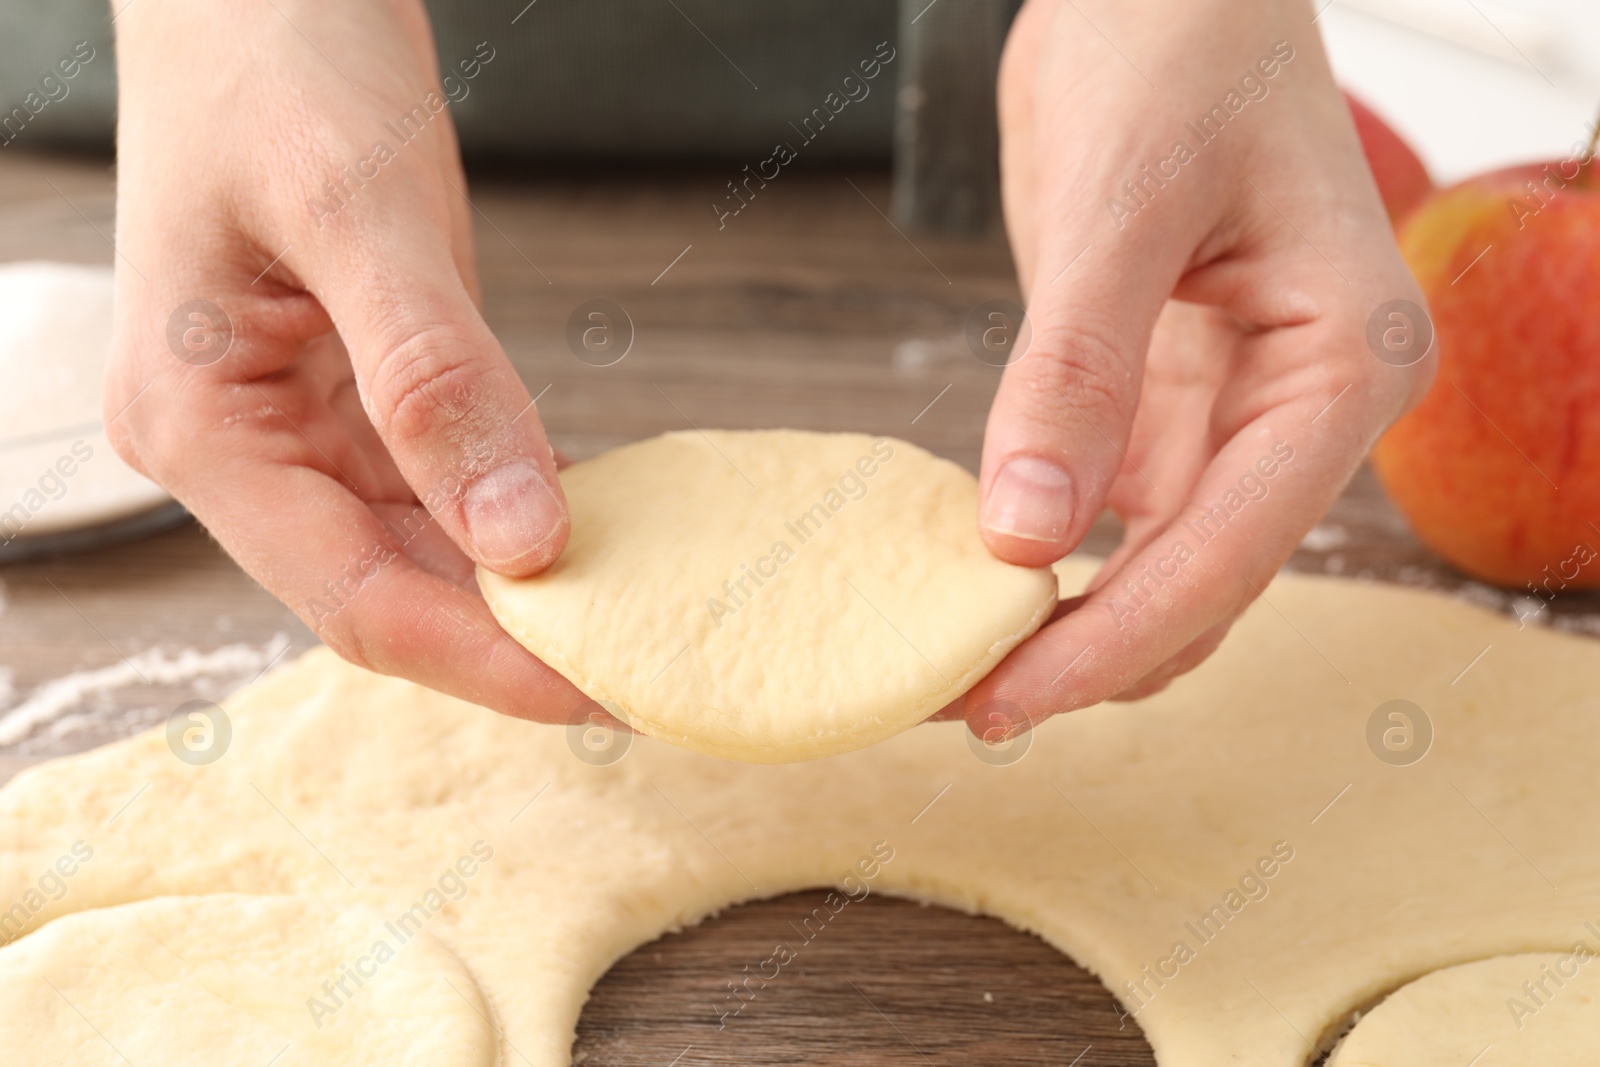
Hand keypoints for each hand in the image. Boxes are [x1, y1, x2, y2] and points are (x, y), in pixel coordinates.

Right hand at [103, 0, 584, 720]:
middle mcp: (239, 446)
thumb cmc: (276, 59)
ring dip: (522, 586)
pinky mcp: (351, 389)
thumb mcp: (360, 213)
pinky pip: (438, 483)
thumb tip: (524, 542)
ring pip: (419, 547)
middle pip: (387, 590)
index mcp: (200, 426)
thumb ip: (436, 380)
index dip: (485, 660)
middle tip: (646, 665)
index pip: (355, 598)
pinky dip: (515, 512)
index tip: (605, 689)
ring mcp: (294, 421)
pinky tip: (593, 527)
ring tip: (636, 613)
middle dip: (514, 638)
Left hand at [963, 0, 1433, 735]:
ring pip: (1160, 563)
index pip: (1234, 546)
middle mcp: (1305, 405)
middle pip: (1202, 581)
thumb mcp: (1121, 200)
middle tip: (954, 704)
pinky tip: (970, 582)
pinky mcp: (1165, 395)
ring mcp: (1236, 407)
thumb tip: (1027, 537)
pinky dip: (1050, 557)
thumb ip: (1077, 369)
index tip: (1006, 698)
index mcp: (1346, 361)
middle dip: (1087, 655)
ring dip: (1068, 624)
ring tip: (948, 667)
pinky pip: (1114, 507)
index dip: (1118, 636)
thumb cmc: (1176, 42)